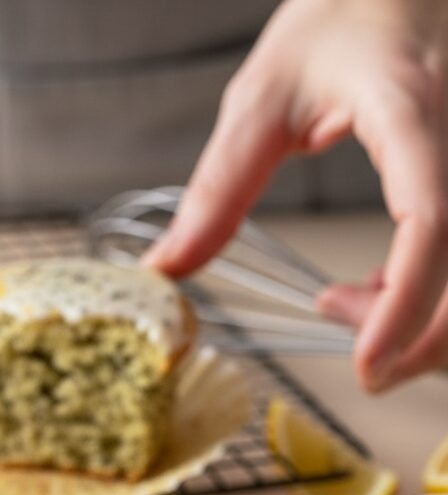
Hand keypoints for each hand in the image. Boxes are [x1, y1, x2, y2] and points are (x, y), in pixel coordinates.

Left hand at [145, 0, 447, 391]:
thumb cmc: (343, 13)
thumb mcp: (263, 95)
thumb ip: (218, 190)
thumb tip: (165, 268)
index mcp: (414, 113)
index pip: (430, 223)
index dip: (404, 305)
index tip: (367, 366)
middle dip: (408, 335)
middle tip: (333, 322)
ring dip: (419, 323)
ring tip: (347, 302)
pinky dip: (427, 298)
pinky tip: (379, 287)